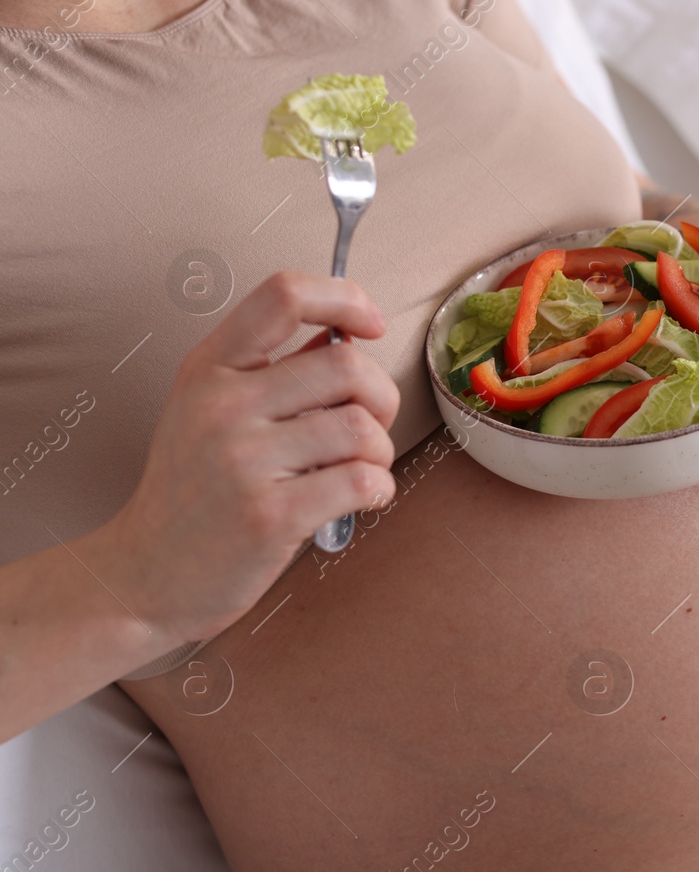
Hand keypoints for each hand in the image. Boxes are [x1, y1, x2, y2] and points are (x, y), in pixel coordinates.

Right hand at [100, 272, 398, 643]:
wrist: (142, 576)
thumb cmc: (191, 493)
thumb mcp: (207, 410)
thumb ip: (272, 370)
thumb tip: (344, 332)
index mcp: (209, 368)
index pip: (284, 295)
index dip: (345, 298)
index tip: (372, 326)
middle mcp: (222, 404)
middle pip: (348, 366)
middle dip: (382, 397)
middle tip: (368, 427)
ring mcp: (243, 460)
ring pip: (363, 427)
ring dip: (380, 452)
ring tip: (358, 470)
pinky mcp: (271, 514)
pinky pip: (363, 480)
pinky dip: (380, 489)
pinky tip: (361, 497)